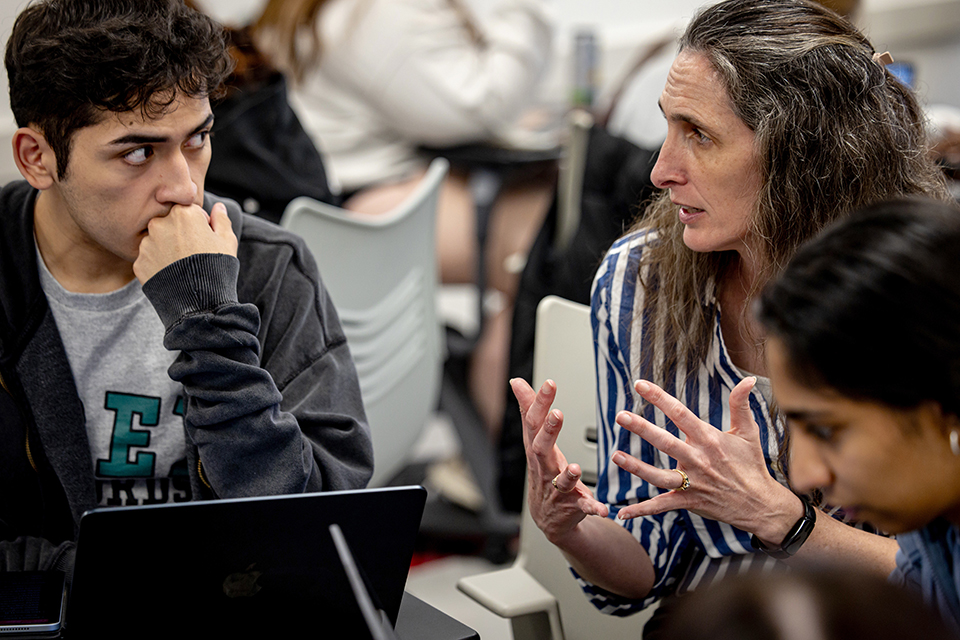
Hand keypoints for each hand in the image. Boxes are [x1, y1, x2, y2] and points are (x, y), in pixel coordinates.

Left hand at [133, 202, 237, 283]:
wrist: (200, 303)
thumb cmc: (218, 269)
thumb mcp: (227, 241)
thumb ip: (221, 220)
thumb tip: (218, 208)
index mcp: (183, 213)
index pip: (187, 211)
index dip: (198, 224)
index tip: (204, 238)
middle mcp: (160, 224)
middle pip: (169, 223)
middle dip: (178, 234)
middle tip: (192, 254)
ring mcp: (146, 244)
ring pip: (156, 241)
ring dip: (166, 248)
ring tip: (181, 267)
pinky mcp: (139, 263)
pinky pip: (149, 259)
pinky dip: (157, 265)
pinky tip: (171, 276)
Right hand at [511, 378, 607, 545]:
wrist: (548, 518)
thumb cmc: (544, 471)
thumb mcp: (535, 440)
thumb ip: (529, 409)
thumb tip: (516, 381)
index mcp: (537, 449)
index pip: (534, 423)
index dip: (539, 403)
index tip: (549, 383)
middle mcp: (545, 468)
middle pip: (542, 448)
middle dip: (549, 432)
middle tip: (557, 414)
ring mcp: (558, 489)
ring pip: (561, 481)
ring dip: (567, 475)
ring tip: (574, 468)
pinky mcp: (574, 505)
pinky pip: (584, 507)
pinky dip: (593, 507)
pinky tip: (603, 508)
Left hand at [611, 378, 800, 543]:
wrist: (761, 504)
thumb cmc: (752, 465)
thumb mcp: (749, 432)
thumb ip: (741, 404)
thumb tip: (747, 379)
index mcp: (709, 439)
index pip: (680, 414)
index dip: (659, 398)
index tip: (640, 385)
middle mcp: (698, 460)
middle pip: (666, 442)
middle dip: (642, 428)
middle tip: (621, 416)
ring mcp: (693, 482)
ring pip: (659, 475)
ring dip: (636, 467)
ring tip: (615, 456)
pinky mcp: (689, 501)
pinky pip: (662, 506)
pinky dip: (642, 510)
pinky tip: (622, 512)